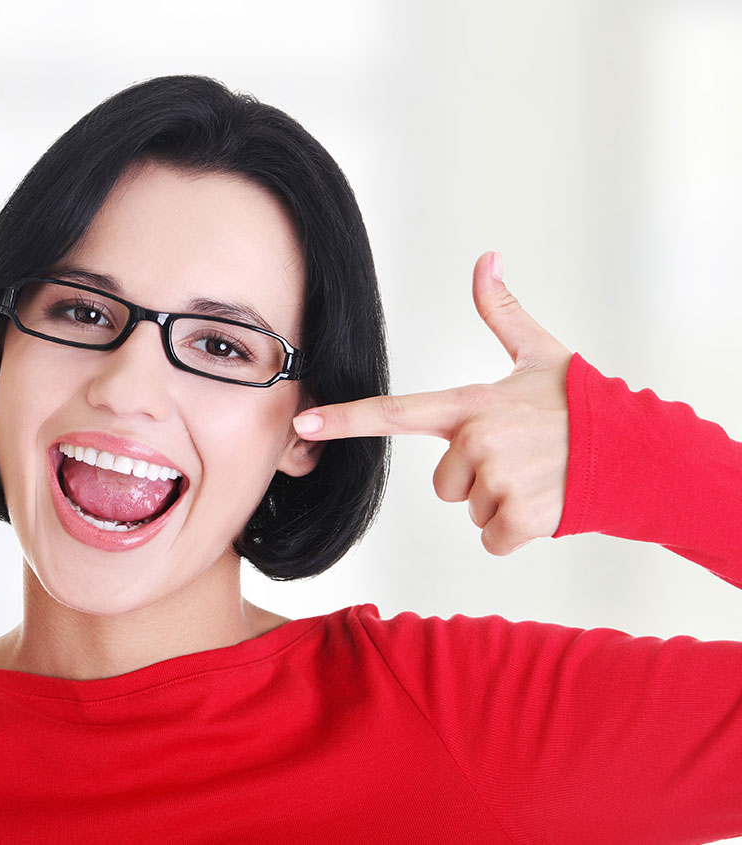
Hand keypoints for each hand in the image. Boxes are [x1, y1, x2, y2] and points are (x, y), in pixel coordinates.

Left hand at [293, 252, 571, 554]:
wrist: (637, 452)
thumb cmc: (582, 403)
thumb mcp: (539, 353)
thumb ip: (501, 311)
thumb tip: (486, 258)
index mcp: (470, 405)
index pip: (394, 412)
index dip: (345, 418)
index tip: (303, 424)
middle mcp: (476, 442)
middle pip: (442, 482)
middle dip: (476, 477)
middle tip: (518, 458)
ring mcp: (497, 481)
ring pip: (470, 508)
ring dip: (499, 501)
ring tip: (537, 475)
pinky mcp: (520, 519)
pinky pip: (492, 537)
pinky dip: (517, 531)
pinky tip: (545, 503)